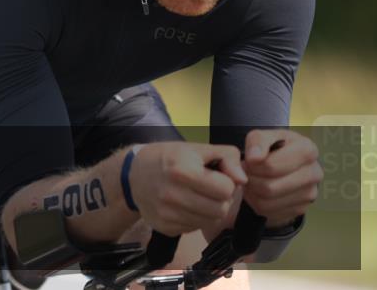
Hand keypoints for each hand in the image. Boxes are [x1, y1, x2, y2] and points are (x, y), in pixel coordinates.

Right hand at [130, 142, 247, 235]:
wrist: (133, 174)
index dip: (226, 182)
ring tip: (198, 196)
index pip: (226, 189)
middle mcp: (172, 194)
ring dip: (209, 210)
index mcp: (182, 170)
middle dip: (220, 199)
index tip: (215, 176)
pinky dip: (195, 218)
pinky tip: (185, 205)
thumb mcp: (197, 148)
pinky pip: (194, 228)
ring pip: (210, 221)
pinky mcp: (164, 227)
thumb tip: (243, 180)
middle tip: (210, 189)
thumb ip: (227, 157)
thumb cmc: (169, 157)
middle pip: (220, 209)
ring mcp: (167, 213)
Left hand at [243, 129, 321, 227]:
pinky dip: (257, 202)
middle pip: (269, 187)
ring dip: (251, 192)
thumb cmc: (271, 148)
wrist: (281, 164)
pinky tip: (257, 191)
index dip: (253, 165)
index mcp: (308, 150)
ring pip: (267, 202)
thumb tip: (254, 158)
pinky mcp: (301, 209)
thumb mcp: (262, 136)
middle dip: (251, 179)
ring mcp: (310, 194)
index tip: (249, 160)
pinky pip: (269, 212)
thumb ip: (256, 142)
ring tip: (251, 180)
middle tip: (246, 172)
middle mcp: (314, 173)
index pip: (271, 166)